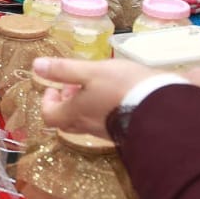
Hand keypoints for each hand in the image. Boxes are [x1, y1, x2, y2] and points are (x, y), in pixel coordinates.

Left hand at [33, 56, 158, 137]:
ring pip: (87, 121)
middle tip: (76, 85)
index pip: (49, 116)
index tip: (55, 86)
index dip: (47, 101)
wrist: (163, 111)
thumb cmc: (122, 88)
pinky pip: (105, 122)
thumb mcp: (91, 71)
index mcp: (74, 113)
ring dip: (86, 104)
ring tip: (98, 85)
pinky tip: (116, 94)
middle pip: (67, 120)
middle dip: (67, 102)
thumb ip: (64, 70)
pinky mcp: (124, 131)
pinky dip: (103, 109)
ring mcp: (107, 132)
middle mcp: (88, 127)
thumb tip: (36, 66)